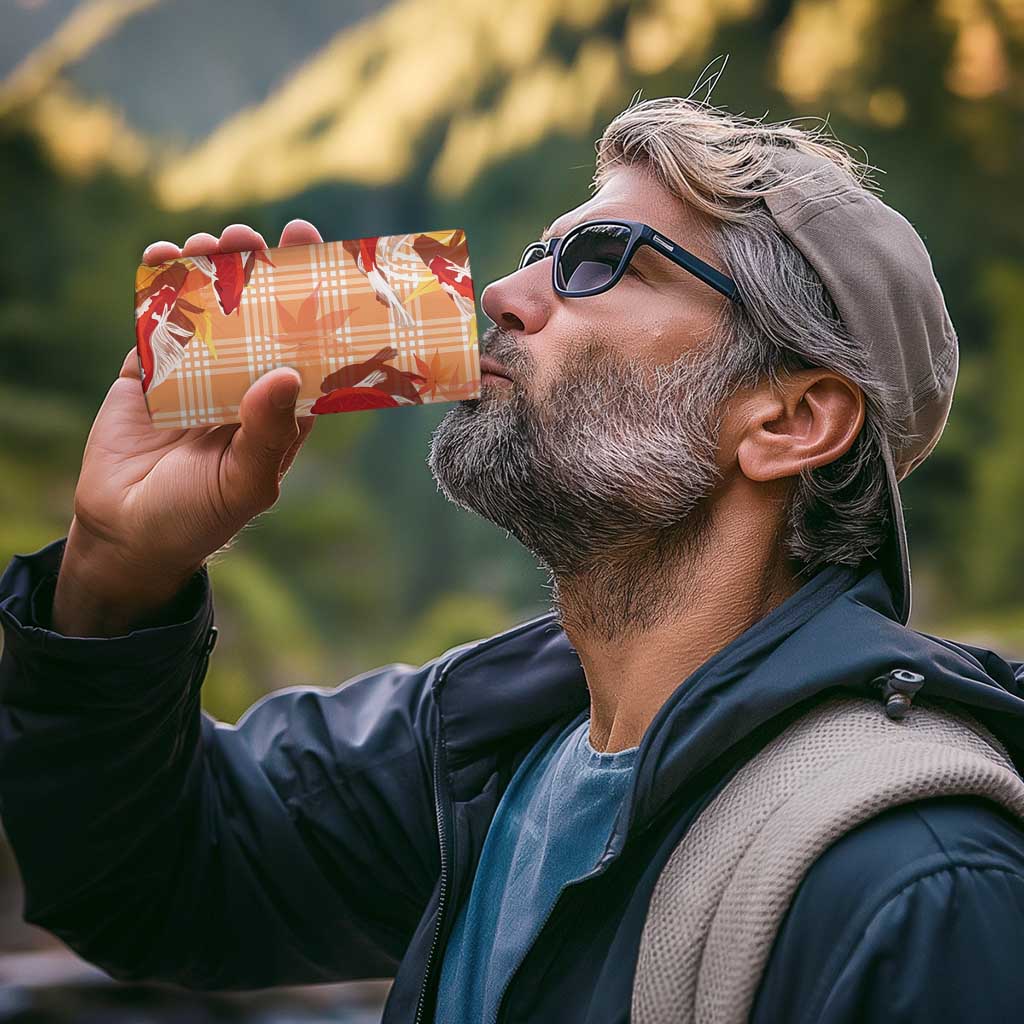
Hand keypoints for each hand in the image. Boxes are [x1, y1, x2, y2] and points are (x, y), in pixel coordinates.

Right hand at [52, 220, 322, 635]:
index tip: (315, 254)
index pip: (304, 344)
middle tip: (252, 237)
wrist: (126, 534)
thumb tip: (285, 373)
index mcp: (279, 407)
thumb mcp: (244, 482)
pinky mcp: (149, 371)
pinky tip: (162, 255)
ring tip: (210, 242)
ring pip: (208, 309)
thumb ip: (267, 432)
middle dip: (257, 271)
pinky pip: (157, 321)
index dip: (312, 300)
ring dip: (209, 270)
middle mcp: (243, 382)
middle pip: (256, 314)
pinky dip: (158, 287)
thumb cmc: (199, 516)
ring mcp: (195, 373)